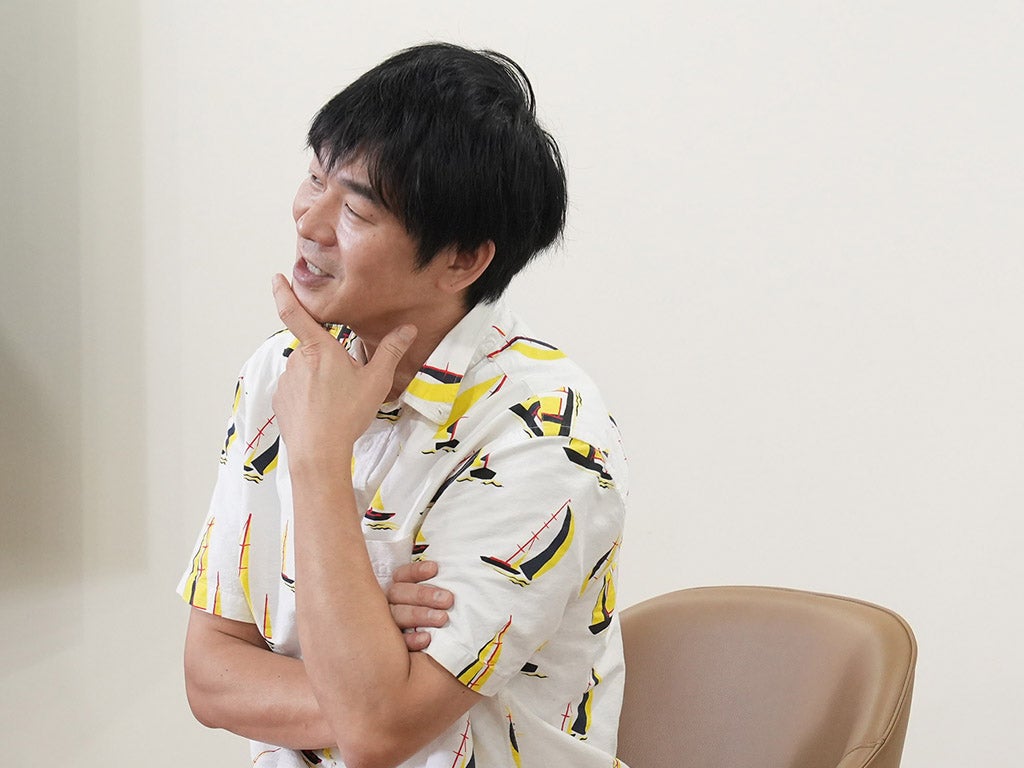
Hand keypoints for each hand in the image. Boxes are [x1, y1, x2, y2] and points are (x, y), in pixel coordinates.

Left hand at [271, 274, 416, 463]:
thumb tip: (407, 329)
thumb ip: (390, 351)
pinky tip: (323, 414)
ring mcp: (285, 382)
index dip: (283, 293)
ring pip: (305, 373)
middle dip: (329, 362)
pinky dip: (309, 398)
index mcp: (320, 348)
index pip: (294, 313)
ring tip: (337, 404)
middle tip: (348, 385)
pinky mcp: (280, 401)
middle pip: (314, 351)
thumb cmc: (348, 413)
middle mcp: (297, 360)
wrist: (318, 452)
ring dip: (319, 381)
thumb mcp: (376, 380)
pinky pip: (296, 392)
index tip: (277, 278)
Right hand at [387, 561, 453, 651]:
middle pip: (398, 593)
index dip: (416, 571)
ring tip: (442, 618)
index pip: (401, 575)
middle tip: (447, 599)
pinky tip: (426, 639)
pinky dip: (412, 639)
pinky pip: (398, 642)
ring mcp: (386, 625)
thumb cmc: (436, 615)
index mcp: (398, 589)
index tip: (434, 569)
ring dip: (419, 615)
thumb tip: (457, 571)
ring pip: (397, 615)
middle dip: (423, 594)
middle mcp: (388, 604)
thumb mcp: (434, 599)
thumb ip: (438, 587)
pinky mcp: (391, 646)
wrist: (424, 656)